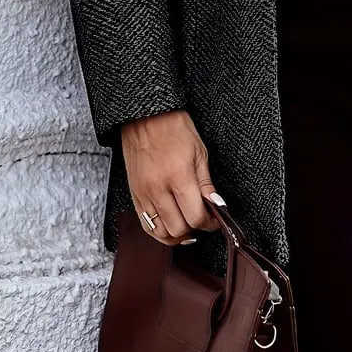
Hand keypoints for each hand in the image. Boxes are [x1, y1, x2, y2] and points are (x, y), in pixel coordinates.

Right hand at [121, 109, 223, 245]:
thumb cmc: (173, 128)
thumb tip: (217, 205)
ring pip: (161, 232)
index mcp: (178, 176)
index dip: (209, 223)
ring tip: (187, 225)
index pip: (195, 216)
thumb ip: (207, 184)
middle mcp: (158, 189)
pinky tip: (170, 225)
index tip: (215, 219)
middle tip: (203, 219)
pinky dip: (159, 231)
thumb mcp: (199, 153)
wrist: (146, 116)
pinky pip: (145, 225)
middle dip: (195, 228)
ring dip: (177, 234)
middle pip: (179, 228)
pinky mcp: (134, 195)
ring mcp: (144, 194)